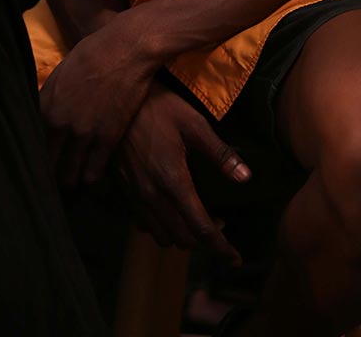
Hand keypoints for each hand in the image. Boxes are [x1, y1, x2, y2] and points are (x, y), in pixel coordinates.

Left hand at [40, 14, 157, 188]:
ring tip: (70, 186)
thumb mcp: (62, 73)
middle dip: (49, 177)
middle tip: (52, 183)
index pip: (31, 145)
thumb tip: (45, 114)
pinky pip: (94, 171)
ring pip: (69, 174)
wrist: (126, 48)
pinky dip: (91, 178)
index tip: (37, 166)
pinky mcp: (107, 138)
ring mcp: (83, 134)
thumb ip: (50, 98)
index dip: (34, 158)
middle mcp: (59, 125)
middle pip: (47, 164)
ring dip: (69, 182)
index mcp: (44, 106)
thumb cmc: (93, 52)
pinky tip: (90, 179)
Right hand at [119, 81, 250, 263]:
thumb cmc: (160, 108)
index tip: (235, 259)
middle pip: (181, 238)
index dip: (220, 247)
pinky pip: (144, 223)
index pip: (200, 228)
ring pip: (161, 235)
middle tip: (219, 223)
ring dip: (181, 234)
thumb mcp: (194, 124)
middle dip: (203, 239)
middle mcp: (152, 196)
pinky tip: (170, 207)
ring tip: (197, 217)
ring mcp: (135, 195)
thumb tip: (246, 178)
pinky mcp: (123, 190)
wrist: (114, 101)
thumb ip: (220, 154)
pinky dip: (160, 225)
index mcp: (173, 181)